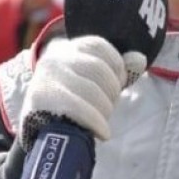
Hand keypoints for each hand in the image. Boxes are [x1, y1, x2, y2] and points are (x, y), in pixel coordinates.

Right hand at [18, 36, 145, 147]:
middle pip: (99, 69)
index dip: (116, 66)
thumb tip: (139, 59)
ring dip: (105, 111)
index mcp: (67, 50)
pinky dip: (97, 123)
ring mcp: (47, 78)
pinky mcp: (42, 100)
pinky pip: (80, 109)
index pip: (98, 46)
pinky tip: (103, 133)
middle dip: (112, 92)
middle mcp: (55, 59)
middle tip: (108, 107)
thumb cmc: (71, 101)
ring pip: (92, 91)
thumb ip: (116, 70)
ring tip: (101, 121)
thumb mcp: (92, 81)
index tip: (117, 84)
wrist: (38, 129)